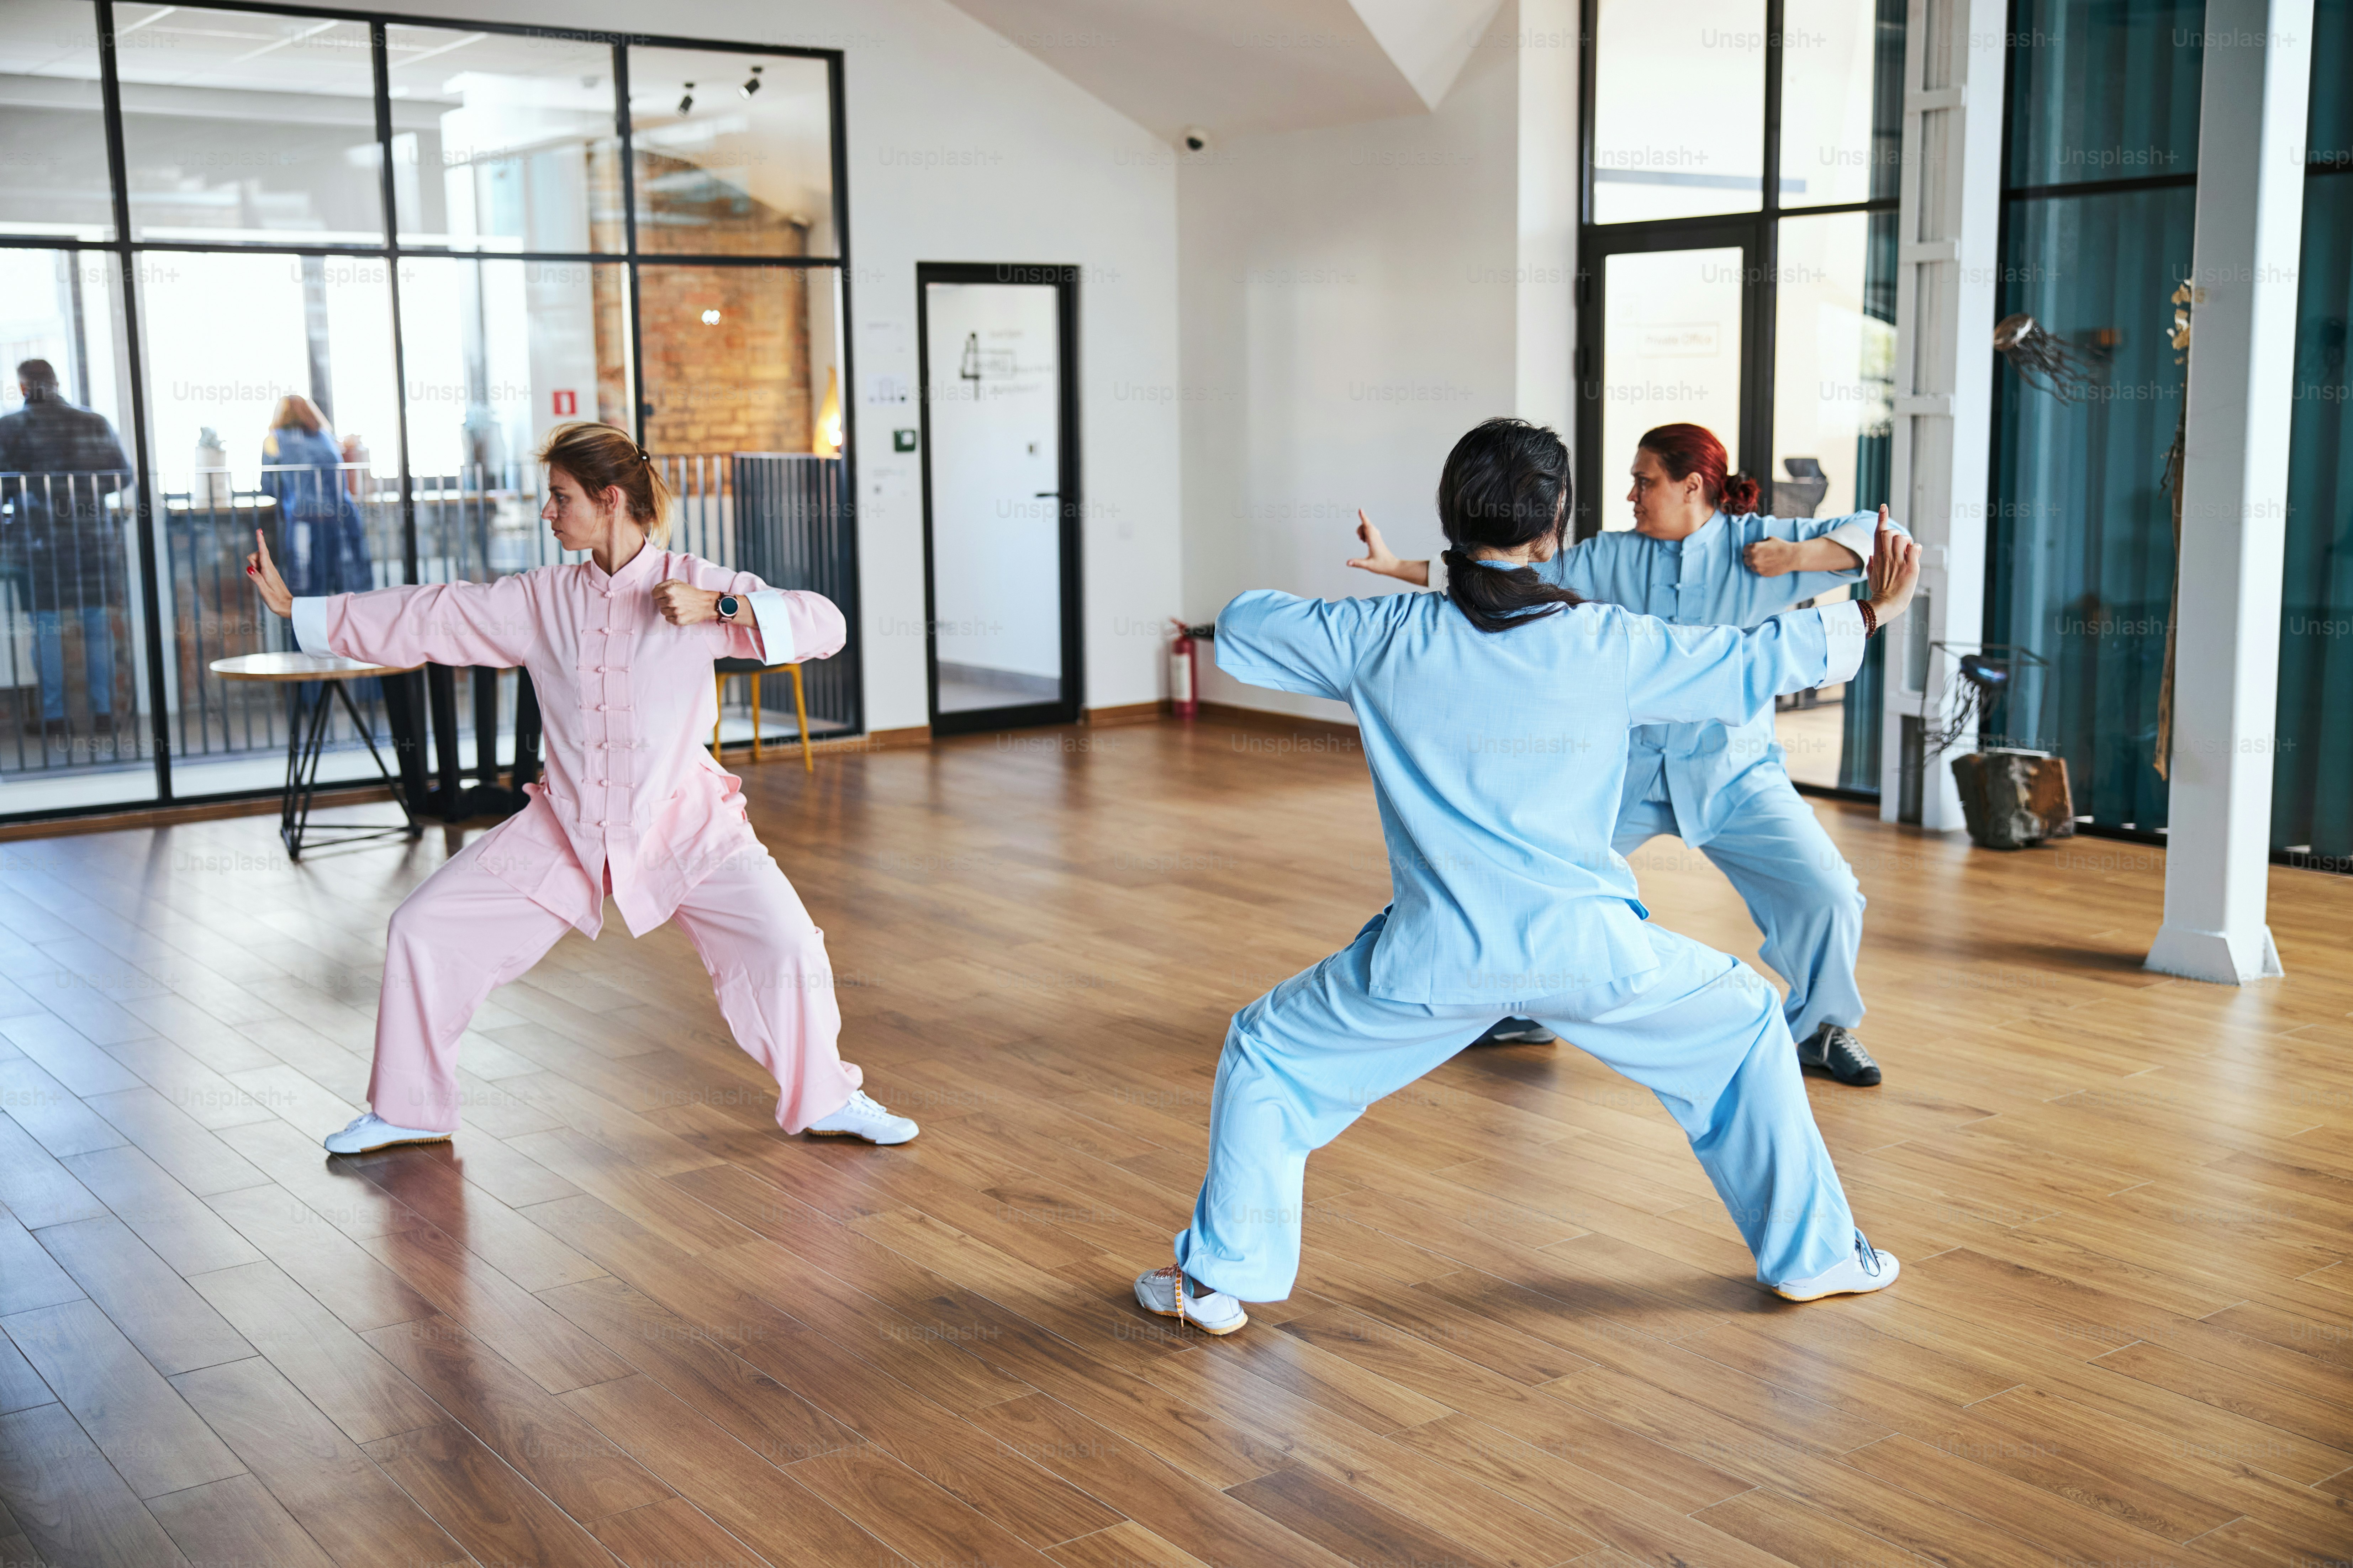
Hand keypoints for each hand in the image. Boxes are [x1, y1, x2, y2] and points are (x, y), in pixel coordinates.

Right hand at [244, 528, 291, 619]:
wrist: (288, 607)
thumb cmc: (276, 601)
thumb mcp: (264, 591)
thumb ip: (256, 579)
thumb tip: (248, 568)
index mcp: (269, 571)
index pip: (263, 552)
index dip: (260, 541)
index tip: (259, 530)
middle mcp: (270, 568)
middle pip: (257, 555)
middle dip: (251, 560)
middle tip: (255, 575)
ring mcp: (270, 571)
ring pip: (257, 560)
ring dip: (253, 566)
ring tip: (260, 580)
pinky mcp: (269, 574)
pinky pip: (259, 566)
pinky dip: (256, 570)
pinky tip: (259, 579)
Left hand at [651, 580, 723, 625]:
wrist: (706, 603)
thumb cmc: (691, 592)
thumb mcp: (678, 582)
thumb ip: (663, 584)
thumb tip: (655, 590)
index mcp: (669, 590)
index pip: (654, 594)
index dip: (660, 594)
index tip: (666, 595)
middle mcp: (671, 601)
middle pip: (658, 603)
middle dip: (665, 601)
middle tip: (676, 600)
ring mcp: (675, 611)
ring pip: (662, 611)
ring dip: (669, 609)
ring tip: (679, 606)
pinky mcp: (678, 620)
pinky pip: (668, 619)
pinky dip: (673, 616)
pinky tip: (681, 612)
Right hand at [1345, 510, 1428, 585]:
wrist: (1392, 566)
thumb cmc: (1382, 565)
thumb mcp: (1368, 565)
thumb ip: (1357, 563)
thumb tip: (1347, 563)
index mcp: (1373, 540)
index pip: (1367, 525)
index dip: (1363, 517)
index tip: (1360, 509)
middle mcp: (1376, 536)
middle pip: (1365, 525)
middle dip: (1359, 529)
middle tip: (1361, 540)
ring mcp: (1377, 537)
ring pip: (1367, 527)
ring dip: (1362, 532)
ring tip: (1363, 541)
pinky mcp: (1377, 539)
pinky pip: (1370, 530)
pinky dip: (1365, 533)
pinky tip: (1365, 541)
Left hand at [1743, 537, 1800, 576]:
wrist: (1791, 557)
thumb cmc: (1781, 546)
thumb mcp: (1769, 539)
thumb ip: (1759, 543)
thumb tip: (1754, 547)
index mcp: (1753, 548)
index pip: (1744, 550)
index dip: (1749, 550)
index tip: (1753, 550)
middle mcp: (1753, 559)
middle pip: (1746, 559)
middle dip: (1750, 557)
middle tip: (1758, 556)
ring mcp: (1758, 567)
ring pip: (1751, 566)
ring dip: (1755, 564)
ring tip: (1764, 561)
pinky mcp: (1762, 574)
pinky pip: (1758, 571)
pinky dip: (1761, 568)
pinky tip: (1768, 565)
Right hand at [1864, 505, 1920, 621]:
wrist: (1886, 604)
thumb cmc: (1879, 592)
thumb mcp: (1871, 577)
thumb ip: (1871, 565)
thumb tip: (1870, 556)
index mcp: (1877, 557)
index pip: (1878, 533)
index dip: (1882, 518)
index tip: (1884, 507)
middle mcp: (1887, 556)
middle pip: (1891, 533)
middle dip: (1898, 535)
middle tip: (1902, 547)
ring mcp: (1898, 561)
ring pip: (1904, 538)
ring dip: (1908, 542)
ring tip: (1908, 553)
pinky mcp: (1910, 567)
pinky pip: (1915, 548)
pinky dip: (1916, 550)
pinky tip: (1914, 557)